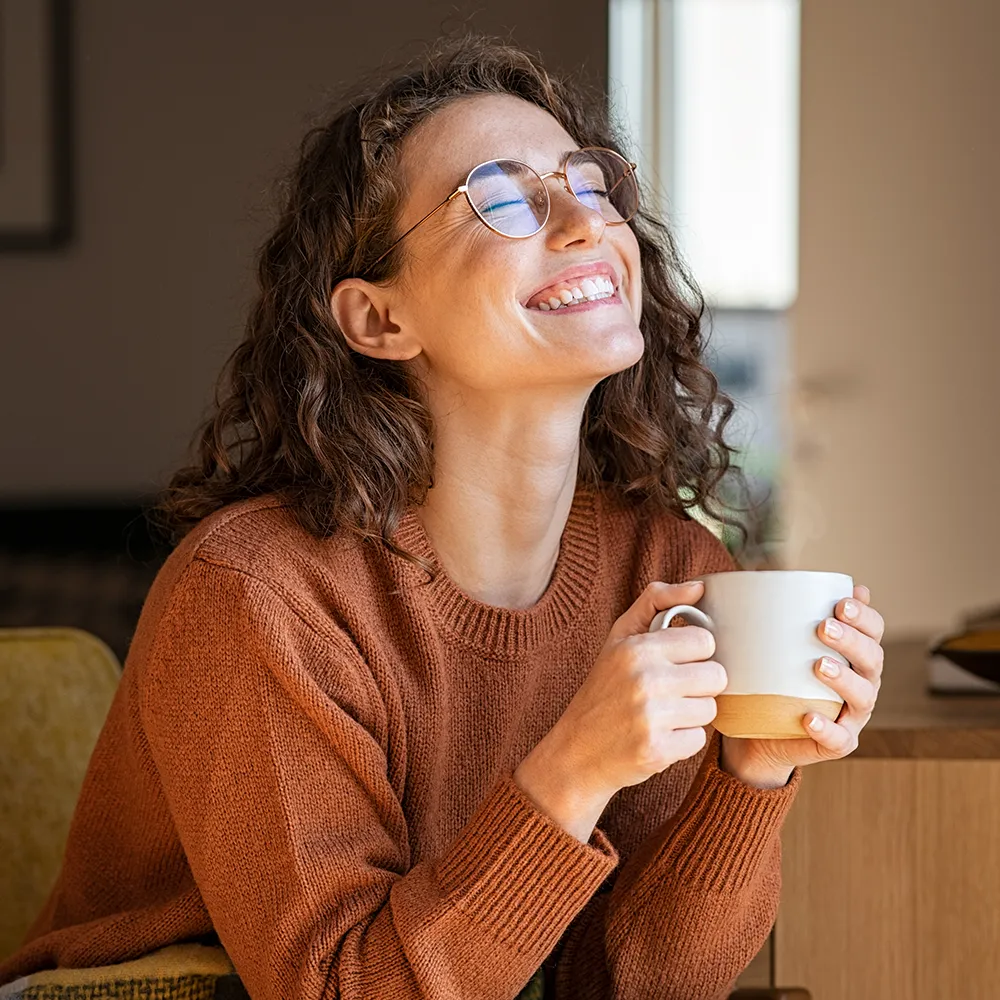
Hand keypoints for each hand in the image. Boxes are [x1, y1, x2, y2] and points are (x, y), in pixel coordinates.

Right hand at [514, 580, 726, 840]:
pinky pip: (699, 740)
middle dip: (698, 686)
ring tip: (662, 715)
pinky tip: (657, 736)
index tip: (675, 663)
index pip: (705, 641)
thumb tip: (699, 586)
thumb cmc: (603, 690)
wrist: (575, 752)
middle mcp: (645, 679)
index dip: (694, 654)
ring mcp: (651, 717)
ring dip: (691, 714)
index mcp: (637, 648)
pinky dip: (682, 741)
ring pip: (710, 709)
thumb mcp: (619, 638)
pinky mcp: (657, 751)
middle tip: (671, 692)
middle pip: (716, 676)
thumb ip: (656, 602)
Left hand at [720, 584, 884, 788]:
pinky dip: (827, 728)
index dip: (865, 616)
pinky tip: (810, 717)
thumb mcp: (773, 642)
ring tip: (819, 665)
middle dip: (852, 641)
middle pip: (873, 659)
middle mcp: (861, 682)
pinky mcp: (836, 743)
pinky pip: (839, 739)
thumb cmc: (771, 676)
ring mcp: (852, 715)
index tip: (841, 602)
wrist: (757, 731)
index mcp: (853, 654)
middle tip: (823, 627)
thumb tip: (772, 572)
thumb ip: (780, 612)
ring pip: (863, 697)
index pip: (873, 630)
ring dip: (844, 680)